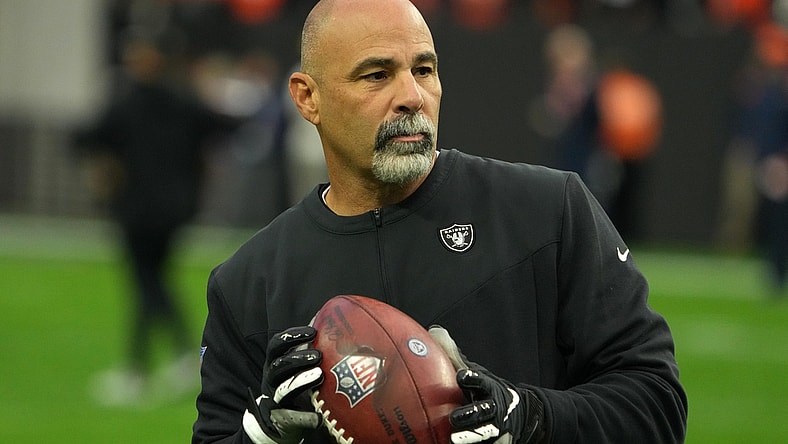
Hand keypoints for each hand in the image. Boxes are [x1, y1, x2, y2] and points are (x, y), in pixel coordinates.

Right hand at [243, 326, 323, 443]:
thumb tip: (338, 327)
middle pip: (279, 366)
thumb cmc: (294, 384)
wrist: (279, 419)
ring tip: (319, 376)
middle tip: (318, 355)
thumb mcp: (298, 366)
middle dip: (297, 359)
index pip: (277, 345)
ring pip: (284, 389)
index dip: (292, 336)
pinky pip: (292, 417)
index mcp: (275, 363)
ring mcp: (275, 398)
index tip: (312, 332)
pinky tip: (318, 417)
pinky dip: (305, 417)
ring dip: (301, 381)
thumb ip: (311, 350)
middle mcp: (272, 379)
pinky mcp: (282, 418)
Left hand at [429, 326, 543, 443]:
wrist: (520, 413)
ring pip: (484, 433)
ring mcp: (495, 428)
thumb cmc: (487, 391)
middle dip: (470, 415)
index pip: (480, 382)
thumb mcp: (476, 373)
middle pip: (482, 412)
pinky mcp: (496, 442)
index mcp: (489, 388)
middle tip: (454, 418)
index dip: (472, 379)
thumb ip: (455, 356)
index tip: (462, 376)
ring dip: (470, 437)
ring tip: (454, 440)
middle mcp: (494, 408)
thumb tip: (434, 332)